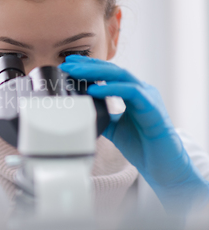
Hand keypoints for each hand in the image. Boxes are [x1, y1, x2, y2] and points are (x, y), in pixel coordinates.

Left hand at [59, 55, 208, 215]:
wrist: (161, 166)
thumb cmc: (141, 146)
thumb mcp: (113, 127)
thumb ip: (100, 115)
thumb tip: (79, 111)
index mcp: (133, 92)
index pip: (109, 72)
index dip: (89, 66)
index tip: (69, 64)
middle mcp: (142, 90)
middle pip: (113, 70)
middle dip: (89, 65)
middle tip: (68, 63)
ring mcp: (148, 97)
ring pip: (121, 76)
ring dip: (96, 72)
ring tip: (76, 73)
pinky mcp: (153, 108)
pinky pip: (132, 92)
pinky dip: (111, 89)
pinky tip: (94, 90)